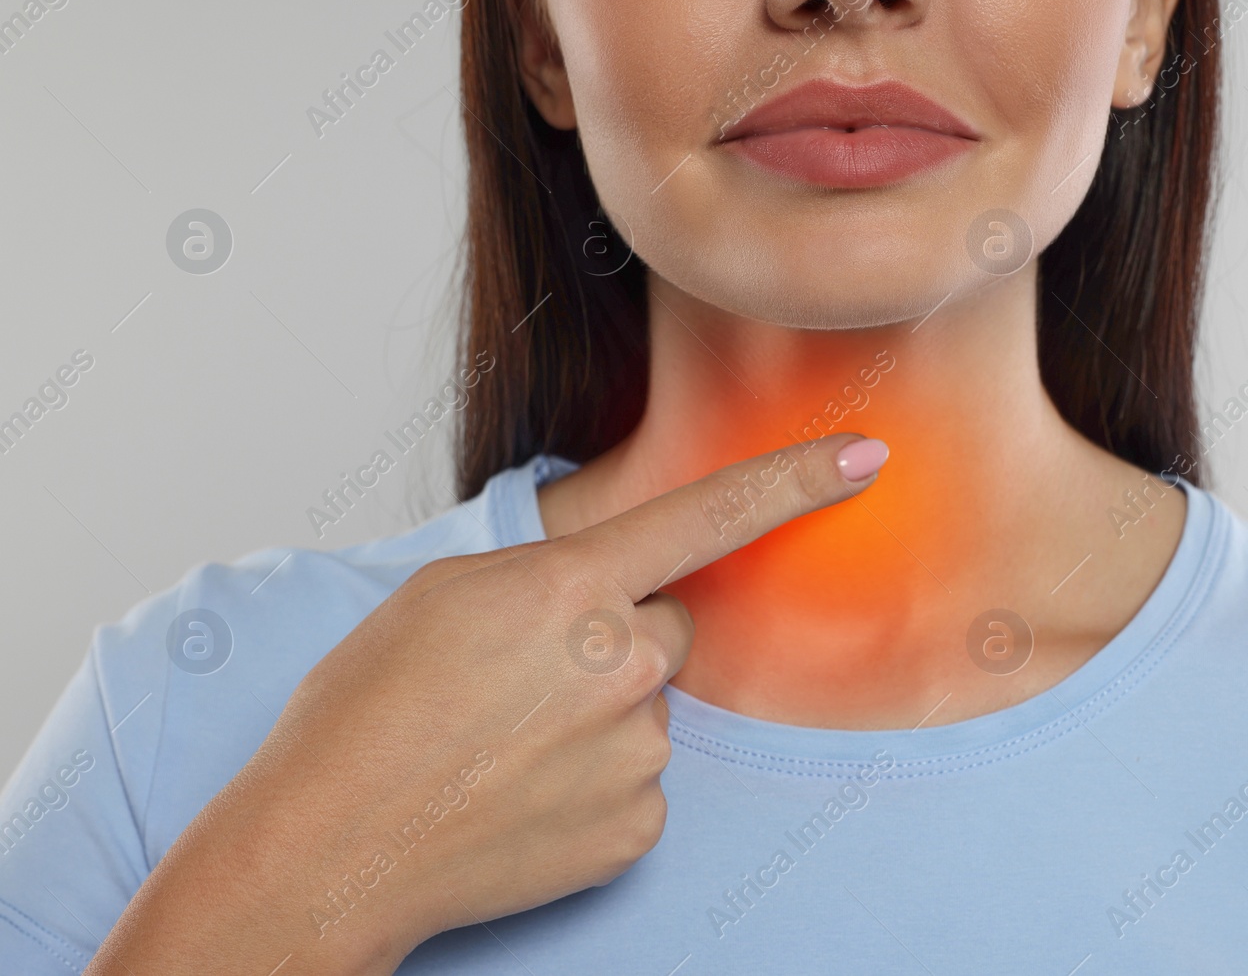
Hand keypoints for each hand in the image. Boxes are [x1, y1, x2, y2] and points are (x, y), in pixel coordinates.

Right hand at [88, 433, 888, 975]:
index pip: (707, 517)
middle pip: (668, 628)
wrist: (328, 847)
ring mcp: (636, 752)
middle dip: (620, 640)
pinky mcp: (637, 827)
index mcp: (570, 589)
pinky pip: (643, 781)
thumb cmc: (363, 713)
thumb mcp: (443, 595)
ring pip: (649, 709)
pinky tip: (528, 794)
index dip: (794, 480)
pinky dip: (598, 783)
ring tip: (506, 747)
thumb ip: (551, 576)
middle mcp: (621, 665)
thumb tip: (612, 592)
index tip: (863, 456)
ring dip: (600, 718)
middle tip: (527, 682)